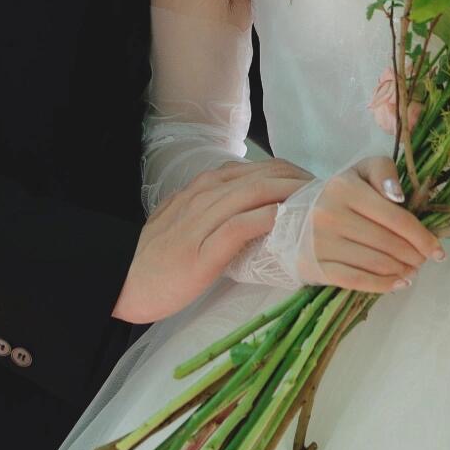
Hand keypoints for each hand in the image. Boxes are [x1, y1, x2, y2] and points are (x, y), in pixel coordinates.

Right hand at [114, 157, 312, 323]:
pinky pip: (238, 227)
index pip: (257, 168)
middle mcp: (204, 195)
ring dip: (289, 195)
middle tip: (328, 196)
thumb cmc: (159, 257)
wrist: (121, 281)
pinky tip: (285, 222)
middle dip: (299, 182)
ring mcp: (201, 221)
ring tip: (316, 205)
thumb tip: (262, 211)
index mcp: (205, 187)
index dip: (291, 174)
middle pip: (262, 176)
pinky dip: (265, 220)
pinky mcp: (200, 251)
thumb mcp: (191, 222)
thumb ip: (221, 211)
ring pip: (253, 194)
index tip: (316, 188)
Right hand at [300, 156, 444, 293]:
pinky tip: (399, 284)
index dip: (422, 237)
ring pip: (376, 263)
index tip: (437, 250)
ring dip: (402, 271)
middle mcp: (330, 215)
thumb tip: (398, 197)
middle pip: (388, 244)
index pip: (396, 218)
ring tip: (413, 270)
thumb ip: (383, 171)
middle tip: (423, 260)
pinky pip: (357, 280)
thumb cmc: (338, 195)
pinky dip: (383, 285)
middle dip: (414, 255)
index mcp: (345, 189)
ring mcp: (321, 243)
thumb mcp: (360, 172)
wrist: (292, 218)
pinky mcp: (316, 266)